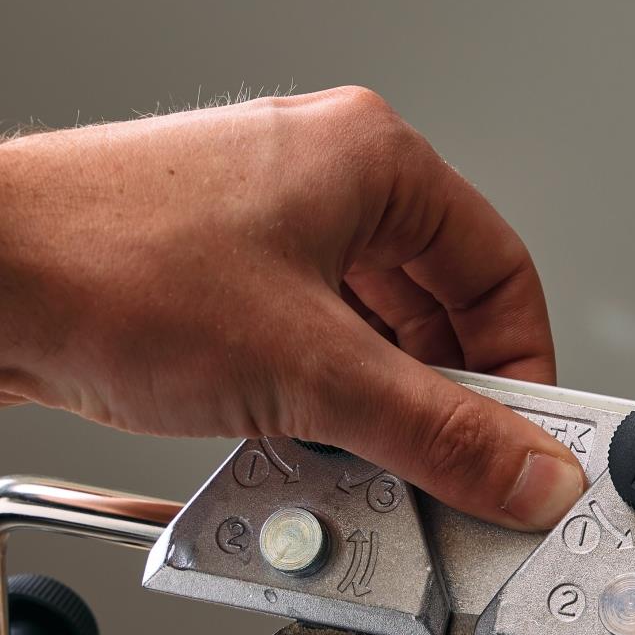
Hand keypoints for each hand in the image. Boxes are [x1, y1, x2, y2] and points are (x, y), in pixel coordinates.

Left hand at [0, 87, 585, 528]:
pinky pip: (316, 351)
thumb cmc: (106, 268)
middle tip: (455, 471)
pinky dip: (326, 408)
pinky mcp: (231, 281)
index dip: (523, 370)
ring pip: (376, 340)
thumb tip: (528, 471)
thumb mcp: (313, 370)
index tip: (524, 442)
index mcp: (374, 163)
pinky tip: (312, 449)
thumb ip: (440, 434)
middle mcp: (329, 185)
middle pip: (440, 315)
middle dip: (446, 404)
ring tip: (371, 464)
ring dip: (381, 414)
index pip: (502, 276)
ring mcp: (275, 232)